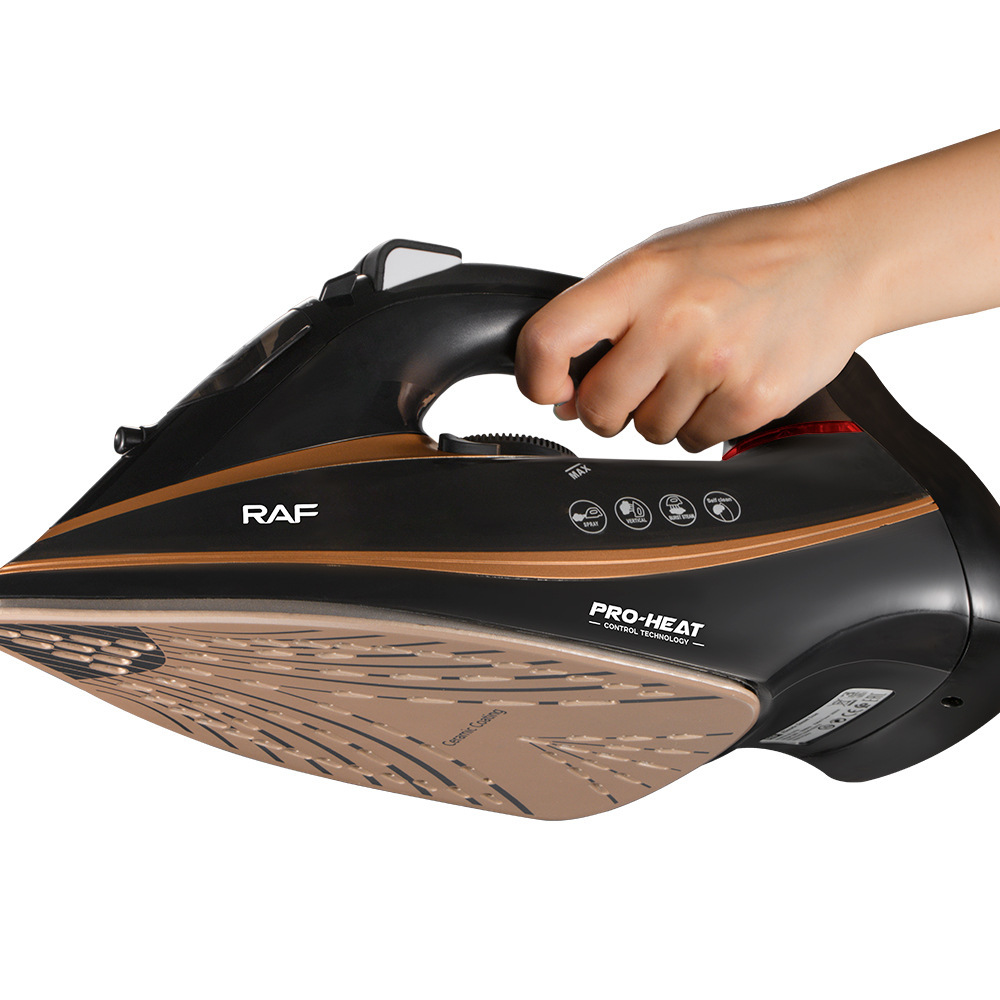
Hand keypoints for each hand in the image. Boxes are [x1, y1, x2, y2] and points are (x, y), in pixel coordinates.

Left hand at [515, 197, 874, 450]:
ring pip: (648, 432)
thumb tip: (564, 389)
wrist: (840, 257)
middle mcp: (673, 322)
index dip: (536, 376)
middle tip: (637, 383)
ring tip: (697, 369)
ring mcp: (714, 365)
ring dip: (661, 414)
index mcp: (640, 277)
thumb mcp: (665, 255)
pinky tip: (725, 383)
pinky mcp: (751, 401)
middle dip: (607, 408)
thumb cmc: (746, 254)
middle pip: (599, 408)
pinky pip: (695, 441)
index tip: (549, 388)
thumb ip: (608, 313)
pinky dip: (702, 423)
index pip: (550, 339)